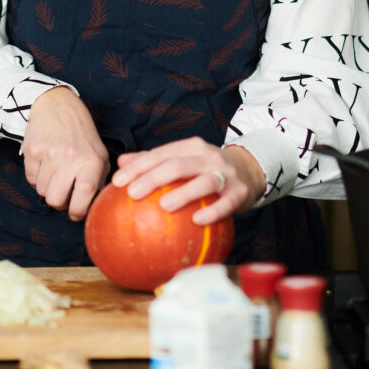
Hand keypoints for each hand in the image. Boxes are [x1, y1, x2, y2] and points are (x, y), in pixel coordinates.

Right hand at [21, 86, 108, 220]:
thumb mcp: (99, 154)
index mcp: (93, 160)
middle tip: (63, 193)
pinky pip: (30, 179)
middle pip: (56, 200)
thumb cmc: (82, 135)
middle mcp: (71, 157)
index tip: (75, 213)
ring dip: (47, 187)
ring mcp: (50, 153)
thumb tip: (94, 207)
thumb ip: (99, 180)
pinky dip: (37, 177)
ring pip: (41, 191)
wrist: (57, 105)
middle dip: (58, 202)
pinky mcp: (32, 150)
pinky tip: (45, 163)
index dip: (78, 210)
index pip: (85, 193)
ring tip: (55, 172)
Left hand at [111, 137, 265, 224]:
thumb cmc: (207, 168)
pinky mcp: (240, 192)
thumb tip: (121, 163)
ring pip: (203, 182)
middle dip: (154, 178)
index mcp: (191, 147)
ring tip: (162, 206)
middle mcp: (208, 157)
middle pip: (178, 165)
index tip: (117, 182)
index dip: (138, 166)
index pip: (161, 154)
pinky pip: (226, 203)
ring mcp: (226, 173)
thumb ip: (154, 161)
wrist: (250, 170)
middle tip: (133, 193)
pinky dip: (212, 212)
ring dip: (183, 193)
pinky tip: (196, 220)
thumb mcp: (184, 159)